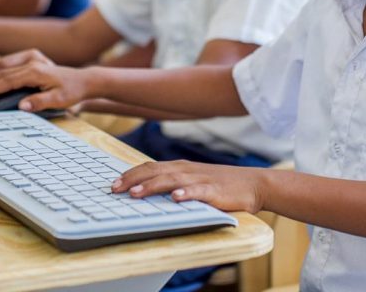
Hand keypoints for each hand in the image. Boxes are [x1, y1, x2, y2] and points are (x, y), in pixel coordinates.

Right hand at [0, 50, 91, 111]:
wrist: (83, 81)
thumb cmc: (72, 91)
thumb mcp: (59, 100)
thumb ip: (40, 102)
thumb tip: (21, 106)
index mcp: (37, 71)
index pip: (9, 80)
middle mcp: (33, 62)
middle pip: (3, 71)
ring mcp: (32, 58)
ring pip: (5, 64)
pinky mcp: (32, 59)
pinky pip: (10, 62)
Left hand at [111, 160, 267, 213]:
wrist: (252, 184)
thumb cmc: (219, 184)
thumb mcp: (192, 180)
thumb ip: (172, 183)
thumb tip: (146, 190)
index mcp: (179, 167)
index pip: (149, 167)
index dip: (130, 174)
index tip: (113, 183)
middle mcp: (186, 170)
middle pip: (154, 171)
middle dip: (132, 180)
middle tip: (114, 189)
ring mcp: (200, 179)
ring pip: (171, 180)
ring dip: (152, 186)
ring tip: (135, 193)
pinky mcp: (215, 191)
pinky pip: (199, 191)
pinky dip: (186, 193)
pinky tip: (176, 198)